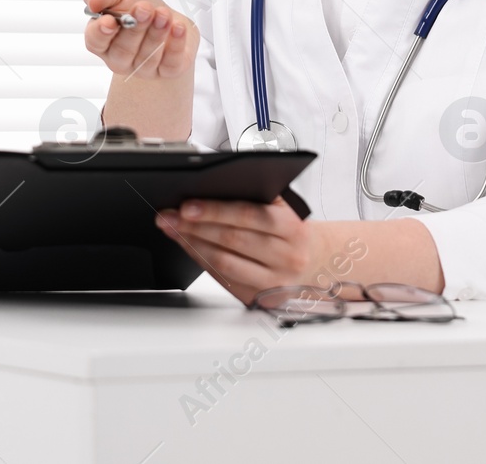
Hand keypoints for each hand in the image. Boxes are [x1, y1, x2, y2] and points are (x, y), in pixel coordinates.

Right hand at [83, 0, 197, 80]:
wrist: (168, 16)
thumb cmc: (137, 4)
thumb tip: (92, 2)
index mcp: (102, 40)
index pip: (95, 42)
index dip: (101, 33)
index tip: (110, 21)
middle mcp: (119, 58)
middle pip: (123, 50)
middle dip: (135, 28)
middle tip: (145, 8)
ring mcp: (143, 68)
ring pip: (147, 56)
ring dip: (156, 33)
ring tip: (164, 13)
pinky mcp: (167, 70)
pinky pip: (171, 63)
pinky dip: (176, 45)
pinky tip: (178, 28)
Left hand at [155, 197, 330, 304]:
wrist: (316, 263)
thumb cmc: (291, 230)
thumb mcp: (283, 208)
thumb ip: (255, 196)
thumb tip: (209, 187)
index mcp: (292, 227)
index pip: (248, 215)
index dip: (214, 210)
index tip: (186, 205)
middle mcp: (286, 256)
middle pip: (232, 240)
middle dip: (194, 226)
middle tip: (168, 216)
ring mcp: (274, 281)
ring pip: (224, 263)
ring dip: (192, 245)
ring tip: (172, 230)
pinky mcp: (261, 299)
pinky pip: (224, 280)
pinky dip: (202, 262)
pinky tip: (188, 248)